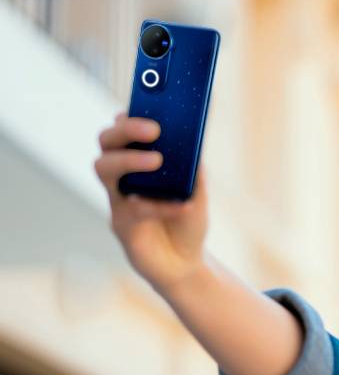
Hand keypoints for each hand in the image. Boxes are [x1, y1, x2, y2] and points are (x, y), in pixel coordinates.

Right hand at [93, 111, 209, 292]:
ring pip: (103, 169)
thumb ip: (194, 169)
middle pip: (106, 143)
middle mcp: (123, 178)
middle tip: (152, 130)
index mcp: (139, 164)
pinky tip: (182, 206)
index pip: (124, 132)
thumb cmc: (187, 222)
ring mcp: (118, 200)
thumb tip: (194, 144)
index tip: (144, 108)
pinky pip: (132, 209)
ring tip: (157, 161)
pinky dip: (160, 205)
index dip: (128, 117)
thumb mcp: (198, 192)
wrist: (185, 265)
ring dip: (129, 160)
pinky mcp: (122, 226)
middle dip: (125, 130)